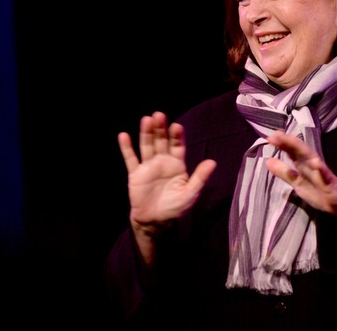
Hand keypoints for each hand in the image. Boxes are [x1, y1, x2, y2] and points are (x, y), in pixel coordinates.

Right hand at [118, 111, 216, 237]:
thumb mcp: (190, 193)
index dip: (177, 136)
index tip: (177, 126)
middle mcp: (162, 162)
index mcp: (177, 164)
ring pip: (147, 146)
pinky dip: (126, 148)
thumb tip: (213, 162)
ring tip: (146, 119)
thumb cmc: (175, 207)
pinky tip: (124, 136)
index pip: (177, 146)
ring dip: (146, 133)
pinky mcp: (135, 174)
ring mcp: (148, 166)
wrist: (155, 221)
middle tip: (159, 115)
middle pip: (161, 141)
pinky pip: (131, 159)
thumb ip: (200, 178)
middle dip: (161, 129)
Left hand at [265, 130, 336, 221]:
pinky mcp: (331, 182)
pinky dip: (320, 169)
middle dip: (289, 142)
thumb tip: (268, 161)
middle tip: (276, 134)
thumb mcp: (298, 184)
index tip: (270, 136)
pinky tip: (316, 163)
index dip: (282, 144)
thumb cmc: (319, 192)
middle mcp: (312, 165)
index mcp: (304, 166)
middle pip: (300, 151)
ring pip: (311, 159)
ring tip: (290, 141)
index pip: (292, 152)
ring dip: (301, 150)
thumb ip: (284, 173)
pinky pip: (325, 175)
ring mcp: (322, 173)